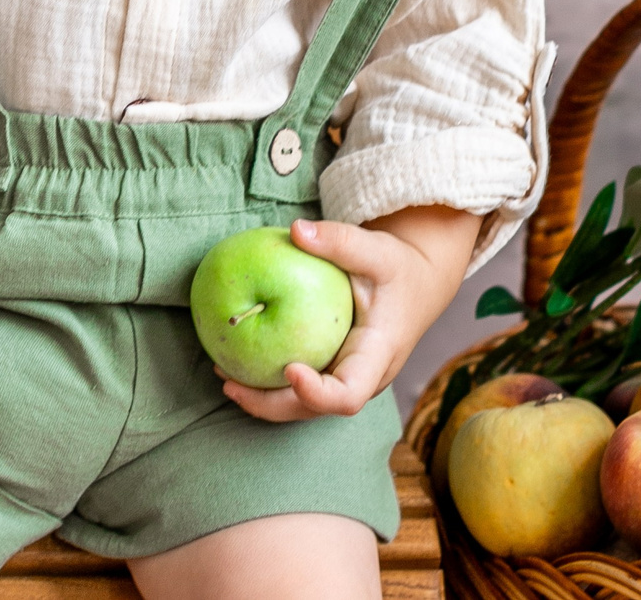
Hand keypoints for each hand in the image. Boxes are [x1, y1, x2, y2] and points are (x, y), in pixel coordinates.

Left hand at [223, 207, 481, 422]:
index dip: (317, 393)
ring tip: (223, 376)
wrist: (417, 284)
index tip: (287, 370)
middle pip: (316, 410)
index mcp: (378, 355)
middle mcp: (364, 379)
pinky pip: (301, 390)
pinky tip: (235, 362)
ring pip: (304, 407)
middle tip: (228, 382)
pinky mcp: (335, 373)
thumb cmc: (398, 267)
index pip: (348, 394)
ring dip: (263, 399)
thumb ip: (340, 240)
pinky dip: (269, 383)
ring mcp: (348, 379)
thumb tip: (296, 230)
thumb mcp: (377, 249)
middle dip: (270, 404)